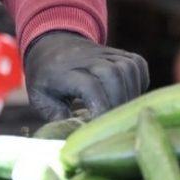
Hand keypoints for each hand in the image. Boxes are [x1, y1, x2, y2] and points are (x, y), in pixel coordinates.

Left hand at [24, 31, 148, 120]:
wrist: (53, 46)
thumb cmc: (47, 78)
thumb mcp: (41, 98)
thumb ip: (56, 116)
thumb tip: (78, 133)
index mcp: (63, 70)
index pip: (90, 86)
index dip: (100, 108)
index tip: (100, 127)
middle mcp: (87, 58)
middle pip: (113, 76)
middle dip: (117, 103)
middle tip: (113, 124)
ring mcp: (106, 53)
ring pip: (128, 70)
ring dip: (130, 95)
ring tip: (120, 114)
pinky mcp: (121, 53)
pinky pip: (138, 67)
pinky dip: (138, 84)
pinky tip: (127, 97)